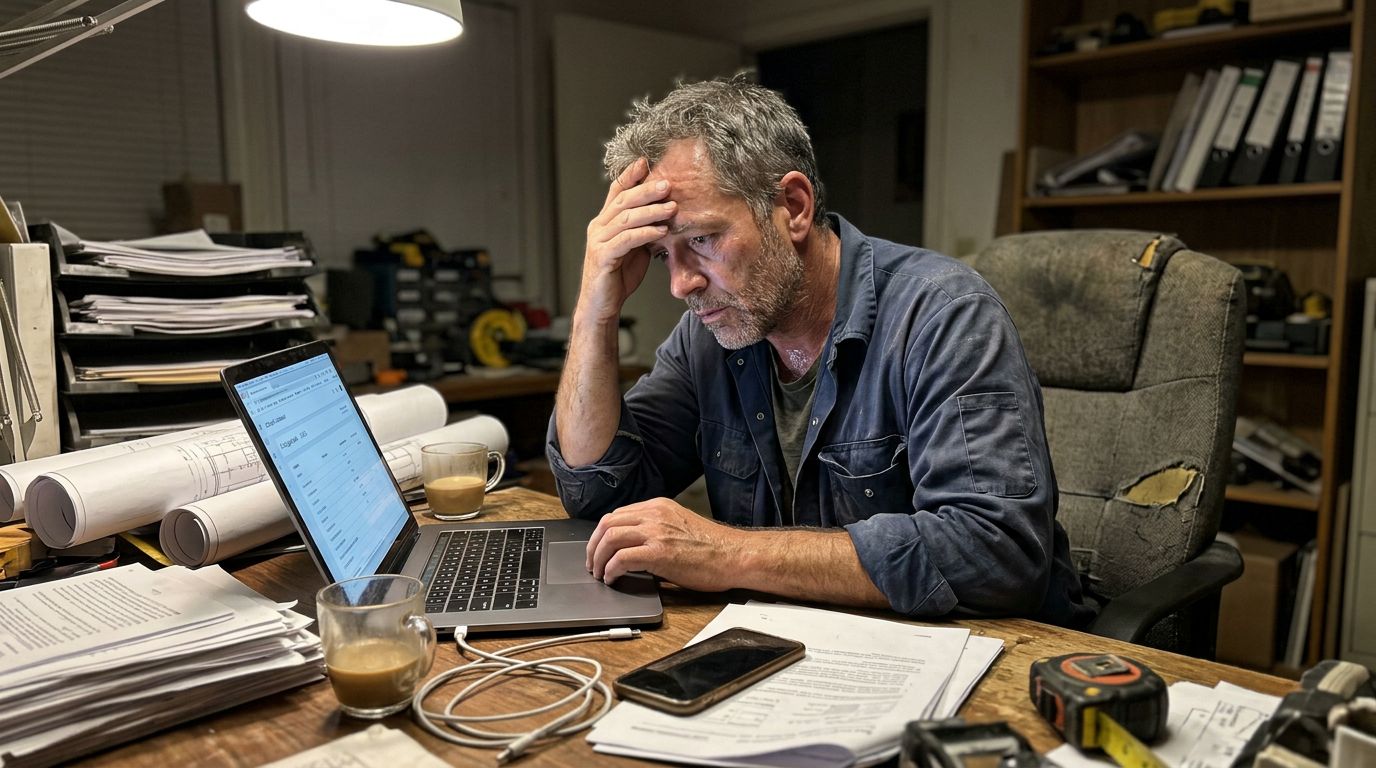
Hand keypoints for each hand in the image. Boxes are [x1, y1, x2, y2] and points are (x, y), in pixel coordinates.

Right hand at [577, 157, 676, 323]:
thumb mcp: (635, 248)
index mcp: (604, 221)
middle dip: (646, 190)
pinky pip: (625, 240)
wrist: (602, 305)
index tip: (646, 162)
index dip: (630, 176)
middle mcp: (598, 227)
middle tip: (668, 184)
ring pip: (625, 218)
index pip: (616, 192)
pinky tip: (660, 230)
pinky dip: (644, 233)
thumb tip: (665, 214)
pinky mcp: (602, 257)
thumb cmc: (619, 276)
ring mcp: (598, 241)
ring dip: (651, 211)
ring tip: (672, 207)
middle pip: (622, 200)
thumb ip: (644, 229)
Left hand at [586, 498, 743, 591]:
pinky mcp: (659, 552)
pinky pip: (622, 558)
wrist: (734, 555)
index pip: (617, 515)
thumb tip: (633, 548)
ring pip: (610, 538)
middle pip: (608, 523)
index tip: (598, 548)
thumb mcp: (679, 527)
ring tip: (599, 573)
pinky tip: (613, 579)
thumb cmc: (713, 547)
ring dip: (598, 558)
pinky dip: (611, 569)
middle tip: (592, 563)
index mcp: (659, 506)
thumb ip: (656, 530)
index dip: (602, 534)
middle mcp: (654, 514)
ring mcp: (656, 532)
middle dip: (594, 545)